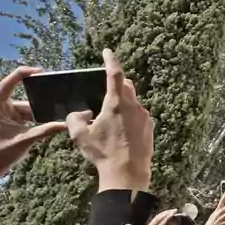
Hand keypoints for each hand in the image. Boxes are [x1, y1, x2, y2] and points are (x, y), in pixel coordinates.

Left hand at [0, 66, 69, 195]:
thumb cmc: (1, 153)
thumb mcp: (26, 140)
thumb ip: (46, 130)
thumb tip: (66, 124)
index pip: (9, 83)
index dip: (24, 74)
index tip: (40, 71)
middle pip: (21, 98)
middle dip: (38, 103)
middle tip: (55, 100)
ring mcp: (1, 113)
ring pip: (24, 107)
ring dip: (36, 113)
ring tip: (53, 116)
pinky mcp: (6, 119)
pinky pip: (22, 114)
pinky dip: (32, 118)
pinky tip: (45, 122)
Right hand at [65, 49, 153, 191]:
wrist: (127, 173)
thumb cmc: (103, 153)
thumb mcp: (80, 136)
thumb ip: (74, 118)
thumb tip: (80, 113)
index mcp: (116, 103)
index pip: (114, 74)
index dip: (111, 60)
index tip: (108, 51)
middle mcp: (133, 106)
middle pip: (126, 86)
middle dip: (117, 82)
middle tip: (106, 88)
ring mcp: (144, 116)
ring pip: (133, 101)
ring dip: (123, 103)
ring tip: (110, 117)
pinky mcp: (150, 127)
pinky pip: (139, 115)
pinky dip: (130, 116)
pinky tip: (121, 130)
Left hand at [143, 208, 178, 224]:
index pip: (161, 224)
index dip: (168, 218)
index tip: (175, 212)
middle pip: (158, 218)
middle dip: (167, 213)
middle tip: (175, 210)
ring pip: (156, 218)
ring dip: (164, 215)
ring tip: (172, 213)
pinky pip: (155, 220)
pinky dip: (162, 218)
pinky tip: (167, 217)